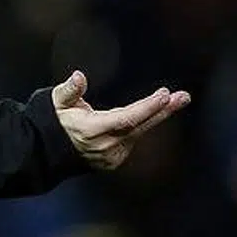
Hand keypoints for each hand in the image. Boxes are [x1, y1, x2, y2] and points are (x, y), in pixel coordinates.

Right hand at [51, 70, 190, 170]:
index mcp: (92, 130)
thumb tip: (78, 76)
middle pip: (140, 126)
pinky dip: (145, 124)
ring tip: (179, 99)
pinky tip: (157, 111)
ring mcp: (113, 155)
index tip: (164, 95)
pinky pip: (135, 138)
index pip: (126, 119)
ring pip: (140, 132)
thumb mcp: (57, 102)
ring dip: (159, 115)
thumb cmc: (58, 120)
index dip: (146, 108)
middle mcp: (106, 145)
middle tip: (183, 97)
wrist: (53, 152)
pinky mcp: (117, 159)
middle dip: (164, 110)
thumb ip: (69, 90)